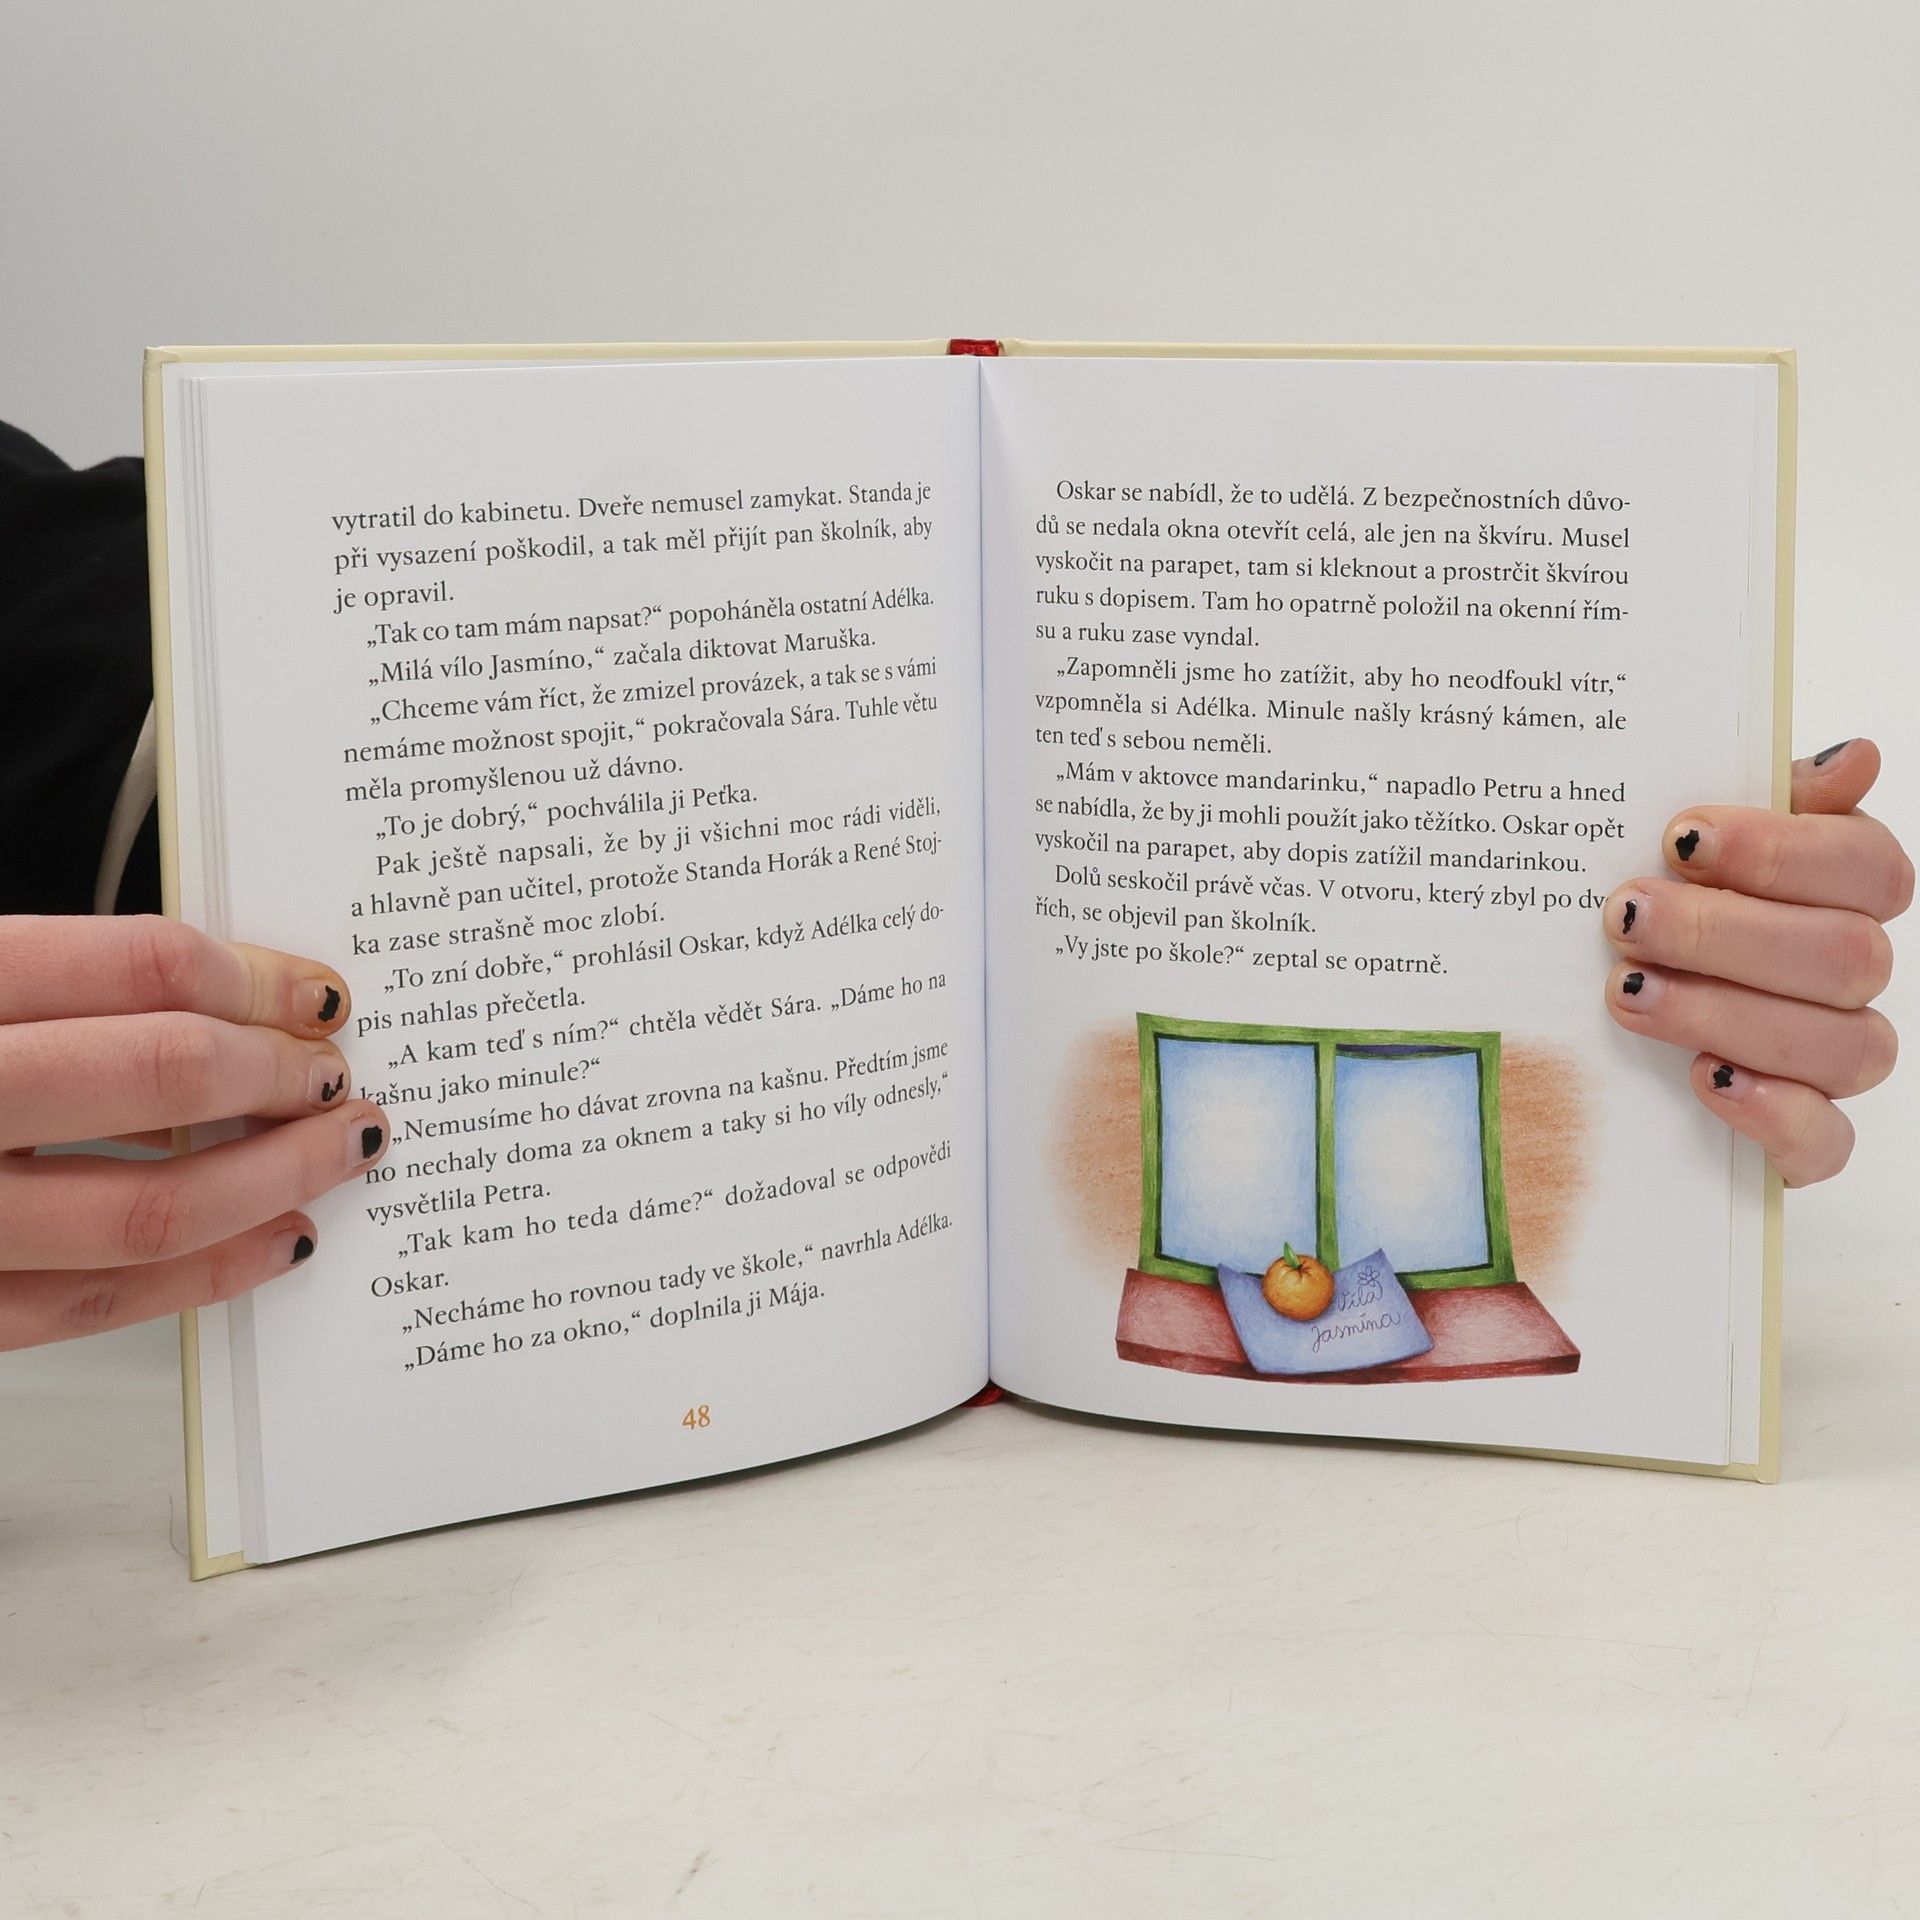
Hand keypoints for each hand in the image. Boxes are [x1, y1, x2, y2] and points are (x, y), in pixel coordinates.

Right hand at [0, 916, 388, 1349]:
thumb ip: (74, 994)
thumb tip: (229, 1003)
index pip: (139, 968)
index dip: (255, 980)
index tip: (315, 996)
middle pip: (163, 1073)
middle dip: (279, 1072)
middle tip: (334, 1076)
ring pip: (149, 1208)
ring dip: (275, 1176)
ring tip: (338, 1149)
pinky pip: (97, 1304)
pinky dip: (209, 1272)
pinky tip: (276, 1237)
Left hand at [1603, 738, 1908, 1185]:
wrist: (1599, 1014)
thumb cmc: (1655, 906)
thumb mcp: (1687, 847)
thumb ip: (1765, 795)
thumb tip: (1857, 758)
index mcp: (1839, 891)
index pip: (1865, 866)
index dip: (1781, 851)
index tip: (1679, 836)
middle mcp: (1852, 973)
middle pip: (1845, 955)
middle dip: (1724, 933)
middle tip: (1624, 917)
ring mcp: (1834, 1056)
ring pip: (1842, 1044)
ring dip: (1726, 1013)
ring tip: (1628, 990)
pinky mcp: (1802, 1137)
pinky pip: (1827, 1141)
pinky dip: (1773, 1113)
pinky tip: (1704, 1079)